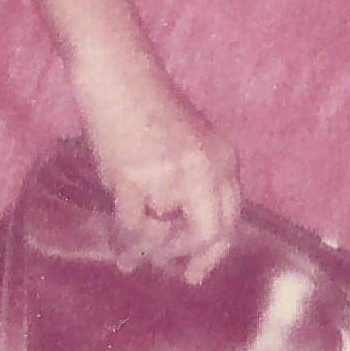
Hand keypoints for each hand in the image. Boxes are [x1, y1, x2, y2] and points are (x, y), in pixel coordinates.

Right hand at [72, 54, 240, 284]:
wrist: (118, 78)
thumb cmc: (150, 108)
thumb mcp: (193, 143)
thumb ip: (200, 182)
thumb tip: (188, 232)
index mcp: (225, 161)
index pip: (231, 218)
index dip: (215, 249)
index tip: (199, 269)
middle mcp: (205, 171)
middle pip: (208, 233)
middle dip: (191, 257)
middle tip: (176, 272)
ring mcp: (169, 176)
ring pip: (163, 233)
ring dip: (149, 250)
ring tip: (133, 260)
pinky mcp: (133, 178)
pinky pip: (132, 224)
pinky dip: (126, 240)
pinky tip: (121, 250)